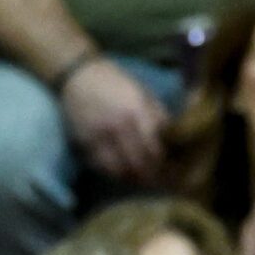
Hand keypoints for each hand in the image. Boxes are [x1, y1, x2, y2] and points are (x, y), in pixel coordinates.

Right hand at [59, 57, 169, 183]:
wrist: (79, 74)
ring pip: (120, 170)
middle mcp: (119, 126)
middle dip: (151, 176)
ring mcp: (100, 135)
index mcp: (137, 112)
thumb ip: (159, 117)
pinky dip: (114, 173)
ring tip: (141, 179)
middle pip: (140, 163)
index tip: (171, 171)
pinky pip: (102, 166)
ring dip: (133, 178)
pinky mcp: (85, 141)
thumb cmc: (117, 83)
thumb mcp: (144, 93)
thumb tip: (175, 141)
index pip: (156, 149)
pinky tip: (123, 173)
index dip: (165, 165)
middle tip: (158, 180)